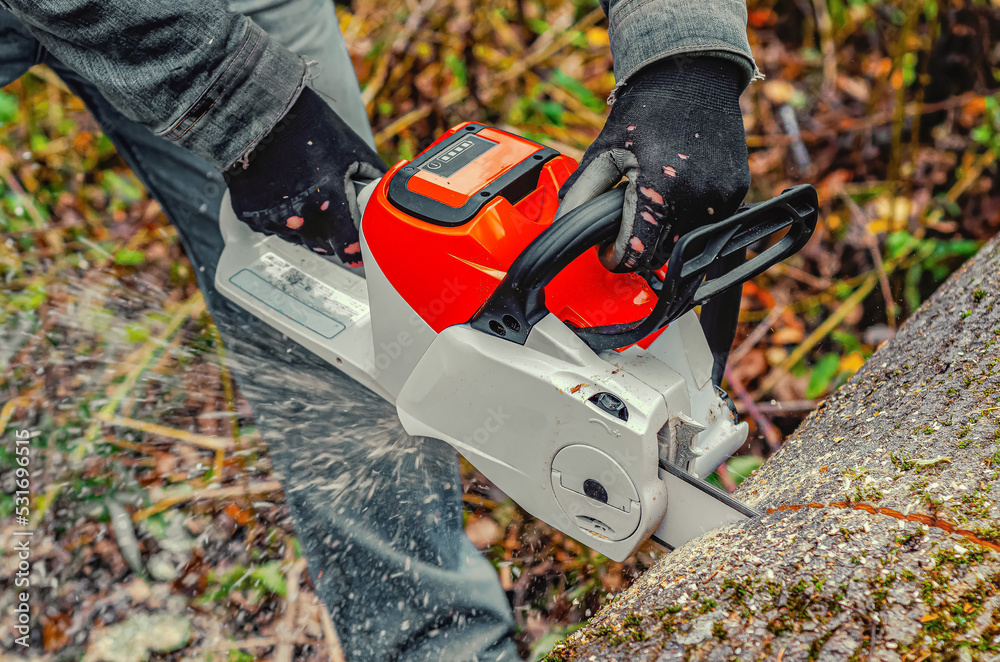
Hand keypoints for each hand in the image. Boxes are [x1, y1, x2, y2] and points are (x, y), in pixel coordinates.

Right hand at [225, 87, 386, 266]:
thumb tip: (387, 190)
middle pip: (323, 247)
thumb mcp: (351, 149)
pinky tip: (284, 198)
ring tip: (308, 202)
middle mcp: (299, 215)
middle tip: (334, 221)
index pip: (347, 246)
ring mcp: (273, 217)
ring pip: (297, 239)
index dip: (354, 251)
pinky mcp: (250, 215)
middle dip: (332, 238)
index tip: (357, 254)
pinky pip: (272, 229)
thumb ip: (373, 176)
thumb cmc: (307, 126)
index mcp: (329, 200)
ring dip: (306, 229)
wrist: (259, 114)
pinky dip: (280, 219)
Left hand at [558, 56, 749, 271]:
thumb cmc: (646, 111)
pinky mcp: (736, 192)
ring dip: (665, 234)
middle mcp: (695, 199)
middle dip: (639, 246)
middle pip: (660, 255)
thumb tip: (563, 227)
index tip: (607, 249)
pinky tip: (678, 192)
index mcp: (658, 190)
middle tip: (626, 223)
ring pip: (685, 243)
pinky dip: (689, 219)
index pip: (635, 253)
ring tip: (652, 201)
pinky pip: (708, 224)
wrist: (694, 75)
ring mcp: (720, 197)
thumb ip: (581, 193)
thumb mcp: (605, 151)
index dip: (615, 256)